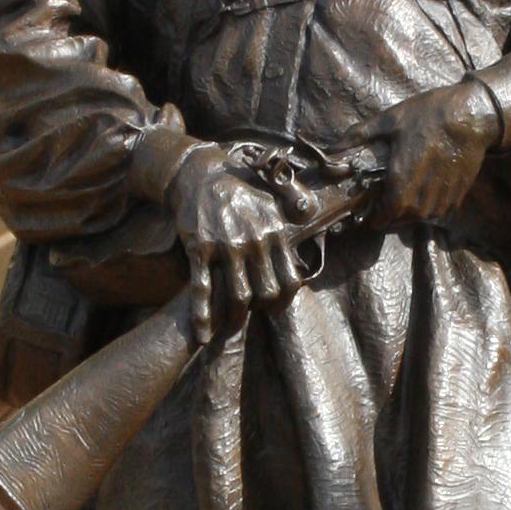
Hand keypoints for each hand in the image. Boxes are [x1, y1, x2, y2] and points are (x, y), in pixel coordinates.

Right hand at [165, 145, 313, 340]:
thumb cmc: (239, 186)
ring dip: (235, 319)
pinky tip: (202, 335)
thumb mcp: (272, 193)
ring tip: (230, 328)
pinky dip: (202, 317)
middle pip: (266, 293)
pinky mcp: (200, 249)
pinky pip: (202, 290)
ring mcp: (226, 247)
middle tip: (253, 315)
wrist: (200, 174)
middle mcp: (254, 241)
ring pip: (238, 296)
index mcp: (274, 231)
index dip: (284, 300)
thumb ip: (292, 205)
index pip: (290, 279)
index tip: (275, 306)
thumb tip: (310, 212)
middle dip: (261, 311)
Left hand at [373, 80, 499, 225]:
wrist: (470, 116)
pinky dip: (429, 207)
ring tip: (404, 201)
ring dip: (410, 213)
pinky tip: (425, 193)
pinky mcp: (457, 195)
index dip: (375, 219)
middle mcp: (421, 196)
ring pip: (421, 217)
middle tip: (384, 207)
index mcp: (401, 182)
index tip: (368, 217)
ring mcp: (442, 198)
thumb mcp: (389, 120)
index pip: (384, 216)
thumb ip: (359, 136)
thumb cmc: (428, 116)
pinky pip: (439, 211)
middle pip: (402, 219)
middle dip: (391, 216)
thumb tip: (330, 149)